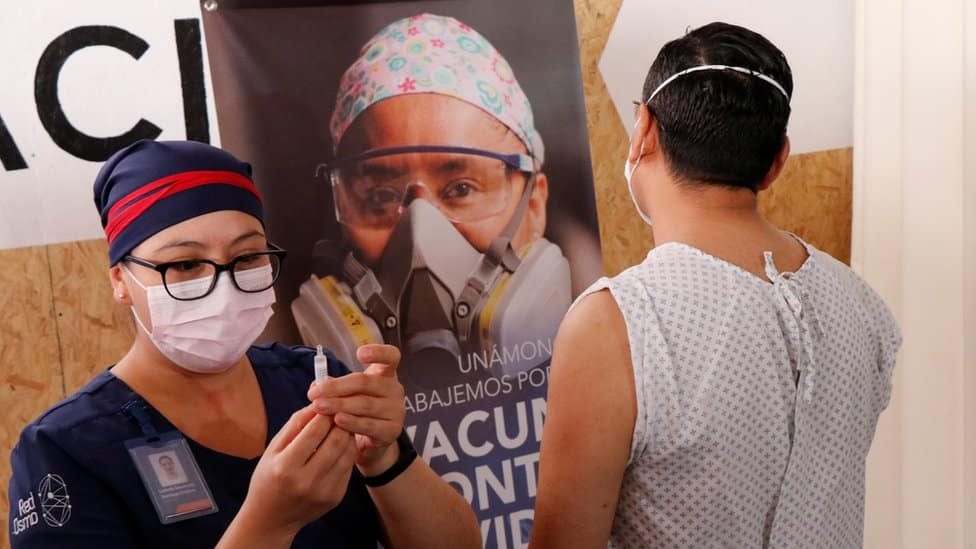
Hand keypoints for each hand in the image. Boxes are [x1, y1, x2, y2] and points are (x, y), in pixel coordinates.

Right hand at [232, 405, 356, 542]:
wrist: (271, 520)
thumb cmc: (268, 479)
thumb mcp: (273, 450)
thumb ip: (295, 425)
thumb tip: (317, 403)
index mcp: (286, 467)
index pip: (315, 430)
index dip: (325, 412)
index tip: (327, 403)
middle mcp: (307, 481)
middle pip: (336, 440)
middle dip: (341, 421)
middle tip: (339, 411)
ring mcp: (324, 492)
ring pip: (348, 452)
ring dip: (348, 434)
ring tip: (341, 426)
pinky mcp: (336, 497)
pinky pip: (348, 467)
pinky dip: (347, 452)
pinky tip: (340, 445)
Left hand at [307, 344, 405, 475]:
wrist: (371, 441)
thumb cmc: (359, 410)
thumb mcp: (349, 394)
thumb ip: (335, 386)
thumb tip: (316, 384)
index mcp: (386, 374)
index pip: (391, 356)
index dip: (378, 352)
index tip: (359, 353)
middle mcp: (395, 390)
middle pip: (366, 382)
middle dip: (337, 387)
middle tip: (315, 393)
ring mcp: (396, 411)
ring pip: (365, 404)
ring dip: (339, 405)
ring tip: (320, 406)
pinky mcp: (392, 430)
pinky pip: (369, 425)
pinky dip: (351, 422)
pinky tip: (337, 420)